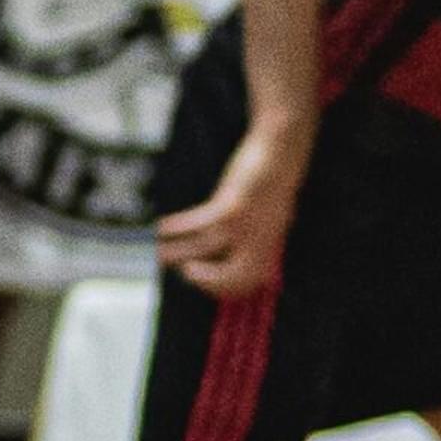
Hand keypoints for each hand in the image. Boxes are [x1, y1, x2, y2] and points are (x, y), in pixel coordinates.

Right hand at [156, 122, 307, 296]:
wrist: (283, 152)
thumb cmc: (275, 181)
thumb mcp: (273, 213)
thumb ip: (259, 234)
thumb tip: (235, 250)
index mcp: (270, 244)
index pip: (249, 281)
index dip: (225, 287)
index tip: (206, 281)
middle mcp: (259, 239)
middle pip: (232, 277)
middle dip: (205, 280)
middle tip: (186, 272)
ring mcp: (246, 225)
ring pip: (204, 250)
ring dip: (177, 254)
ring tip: (158, 254)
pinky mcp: (232, 207)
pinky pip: (197, 225)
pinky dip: (176, 228)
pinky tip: (161, 227)